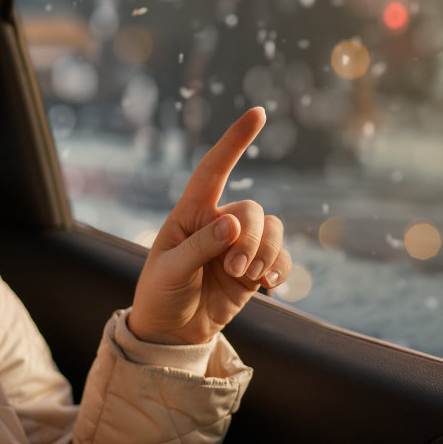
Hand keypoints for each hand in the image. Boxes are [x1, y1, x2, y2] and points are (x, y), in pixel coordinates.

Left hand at [126, 107, 291, 344]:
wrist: (172, 330)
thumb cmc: (161, 293)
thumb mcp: (170, 270)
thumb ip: (200, 246)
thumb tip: (232, 224)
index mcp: (190, 213)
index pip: (214, 169)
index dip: (235, 140)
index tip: (258, 113)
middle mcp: (218, 222)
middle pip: (252, 211)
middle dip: (248, 240)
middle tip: (232, 270)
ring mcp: (239, 245)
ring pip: (272, 230)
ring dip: (265, 253)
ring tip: (247, 278)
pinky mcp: (255, 268)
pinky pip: (281, 256)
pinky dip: (280, 268)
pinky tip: (268, 284)